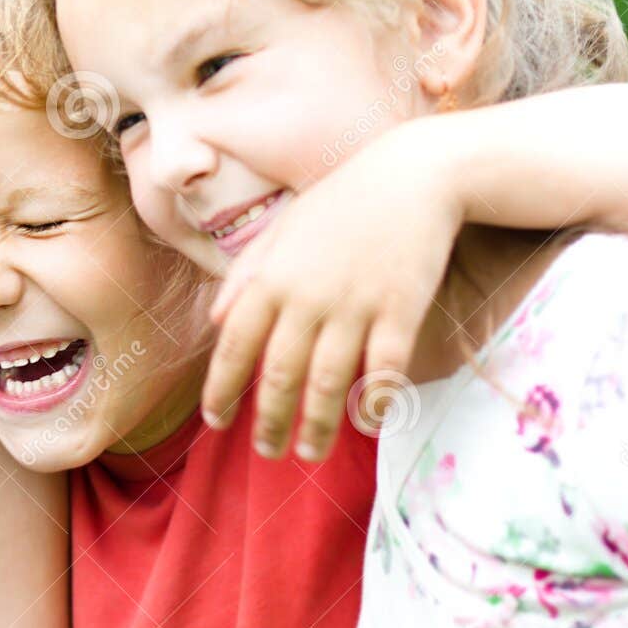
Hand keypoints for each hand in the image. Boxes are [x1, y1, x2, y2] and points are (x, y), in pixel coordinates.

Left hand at [201, 126, 463, 461]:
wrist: (412, 175)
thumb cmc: (341, 202)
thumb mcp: (281, 230)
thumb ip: (245, 276)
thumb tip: (216, 322)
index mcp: (271, 278)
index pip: (234, 346)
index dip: (221, 389)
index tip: (216, 422)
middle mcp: (306, 296)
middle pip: (278, 375)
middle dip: (268, 421)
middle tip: (265, 453)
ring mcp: (354, 305)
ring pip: (328, 382)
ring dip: (317, 425)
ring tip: (310, 453)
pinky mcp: (400, 309)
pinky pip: (384, 369)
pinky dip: (376, 401)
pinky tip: (370, 422)